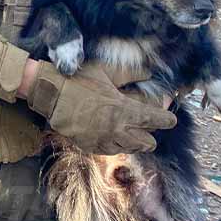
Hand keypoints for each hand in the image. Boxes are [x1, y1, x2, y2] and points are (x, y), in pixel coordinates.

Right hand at [24, 61, 176, 154]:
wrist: (51, 94)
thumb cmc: (78, 79)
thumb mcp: (105, 70)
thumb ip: (130, 72)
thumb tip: (149, 71)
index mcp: (124, 110)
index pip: (155, 120)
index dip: (166, 119)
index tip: (169, 118)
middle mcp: (118, 129)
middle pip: (147, 142)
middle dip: (150, 133)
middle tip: (146, 124)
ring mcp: (104, 140)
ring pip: (131, 149)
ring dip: (134, 140)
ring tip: (131, 131)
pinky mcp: (91, 146)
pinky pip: (111, 151)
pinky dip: (116, 144)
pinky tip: (112, 134)